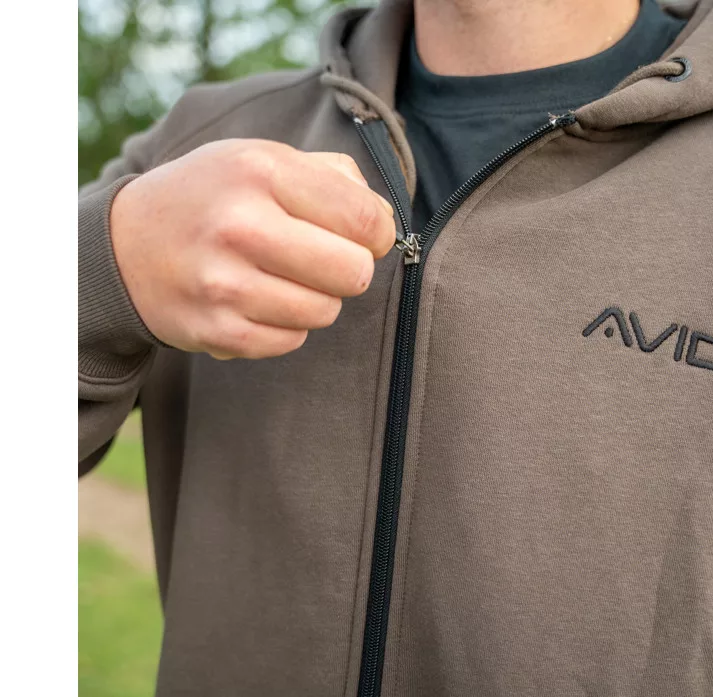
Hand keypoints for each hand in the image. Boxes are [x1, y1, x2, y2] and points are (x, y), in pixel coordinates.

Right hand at [109, 138, 395, 358]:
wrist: (126, 245)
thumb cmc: (214, 196)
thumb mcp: (263, 159)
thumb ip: (335, 177)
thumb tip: (385, 221)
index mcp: (261, 171)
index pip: (366, 220)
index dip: (379, 234)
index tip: (365, 236)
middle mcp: (240, 226)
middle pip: (355, 273)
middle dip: (349, 268)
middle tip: (323, 258)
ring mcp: (224, 284)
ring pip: (326, 312)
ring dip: (316, 298)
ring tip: (281, 276)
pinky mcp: (217, 331)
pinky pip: (292, 341)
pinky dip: (286, 325)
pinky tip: (257, 300)